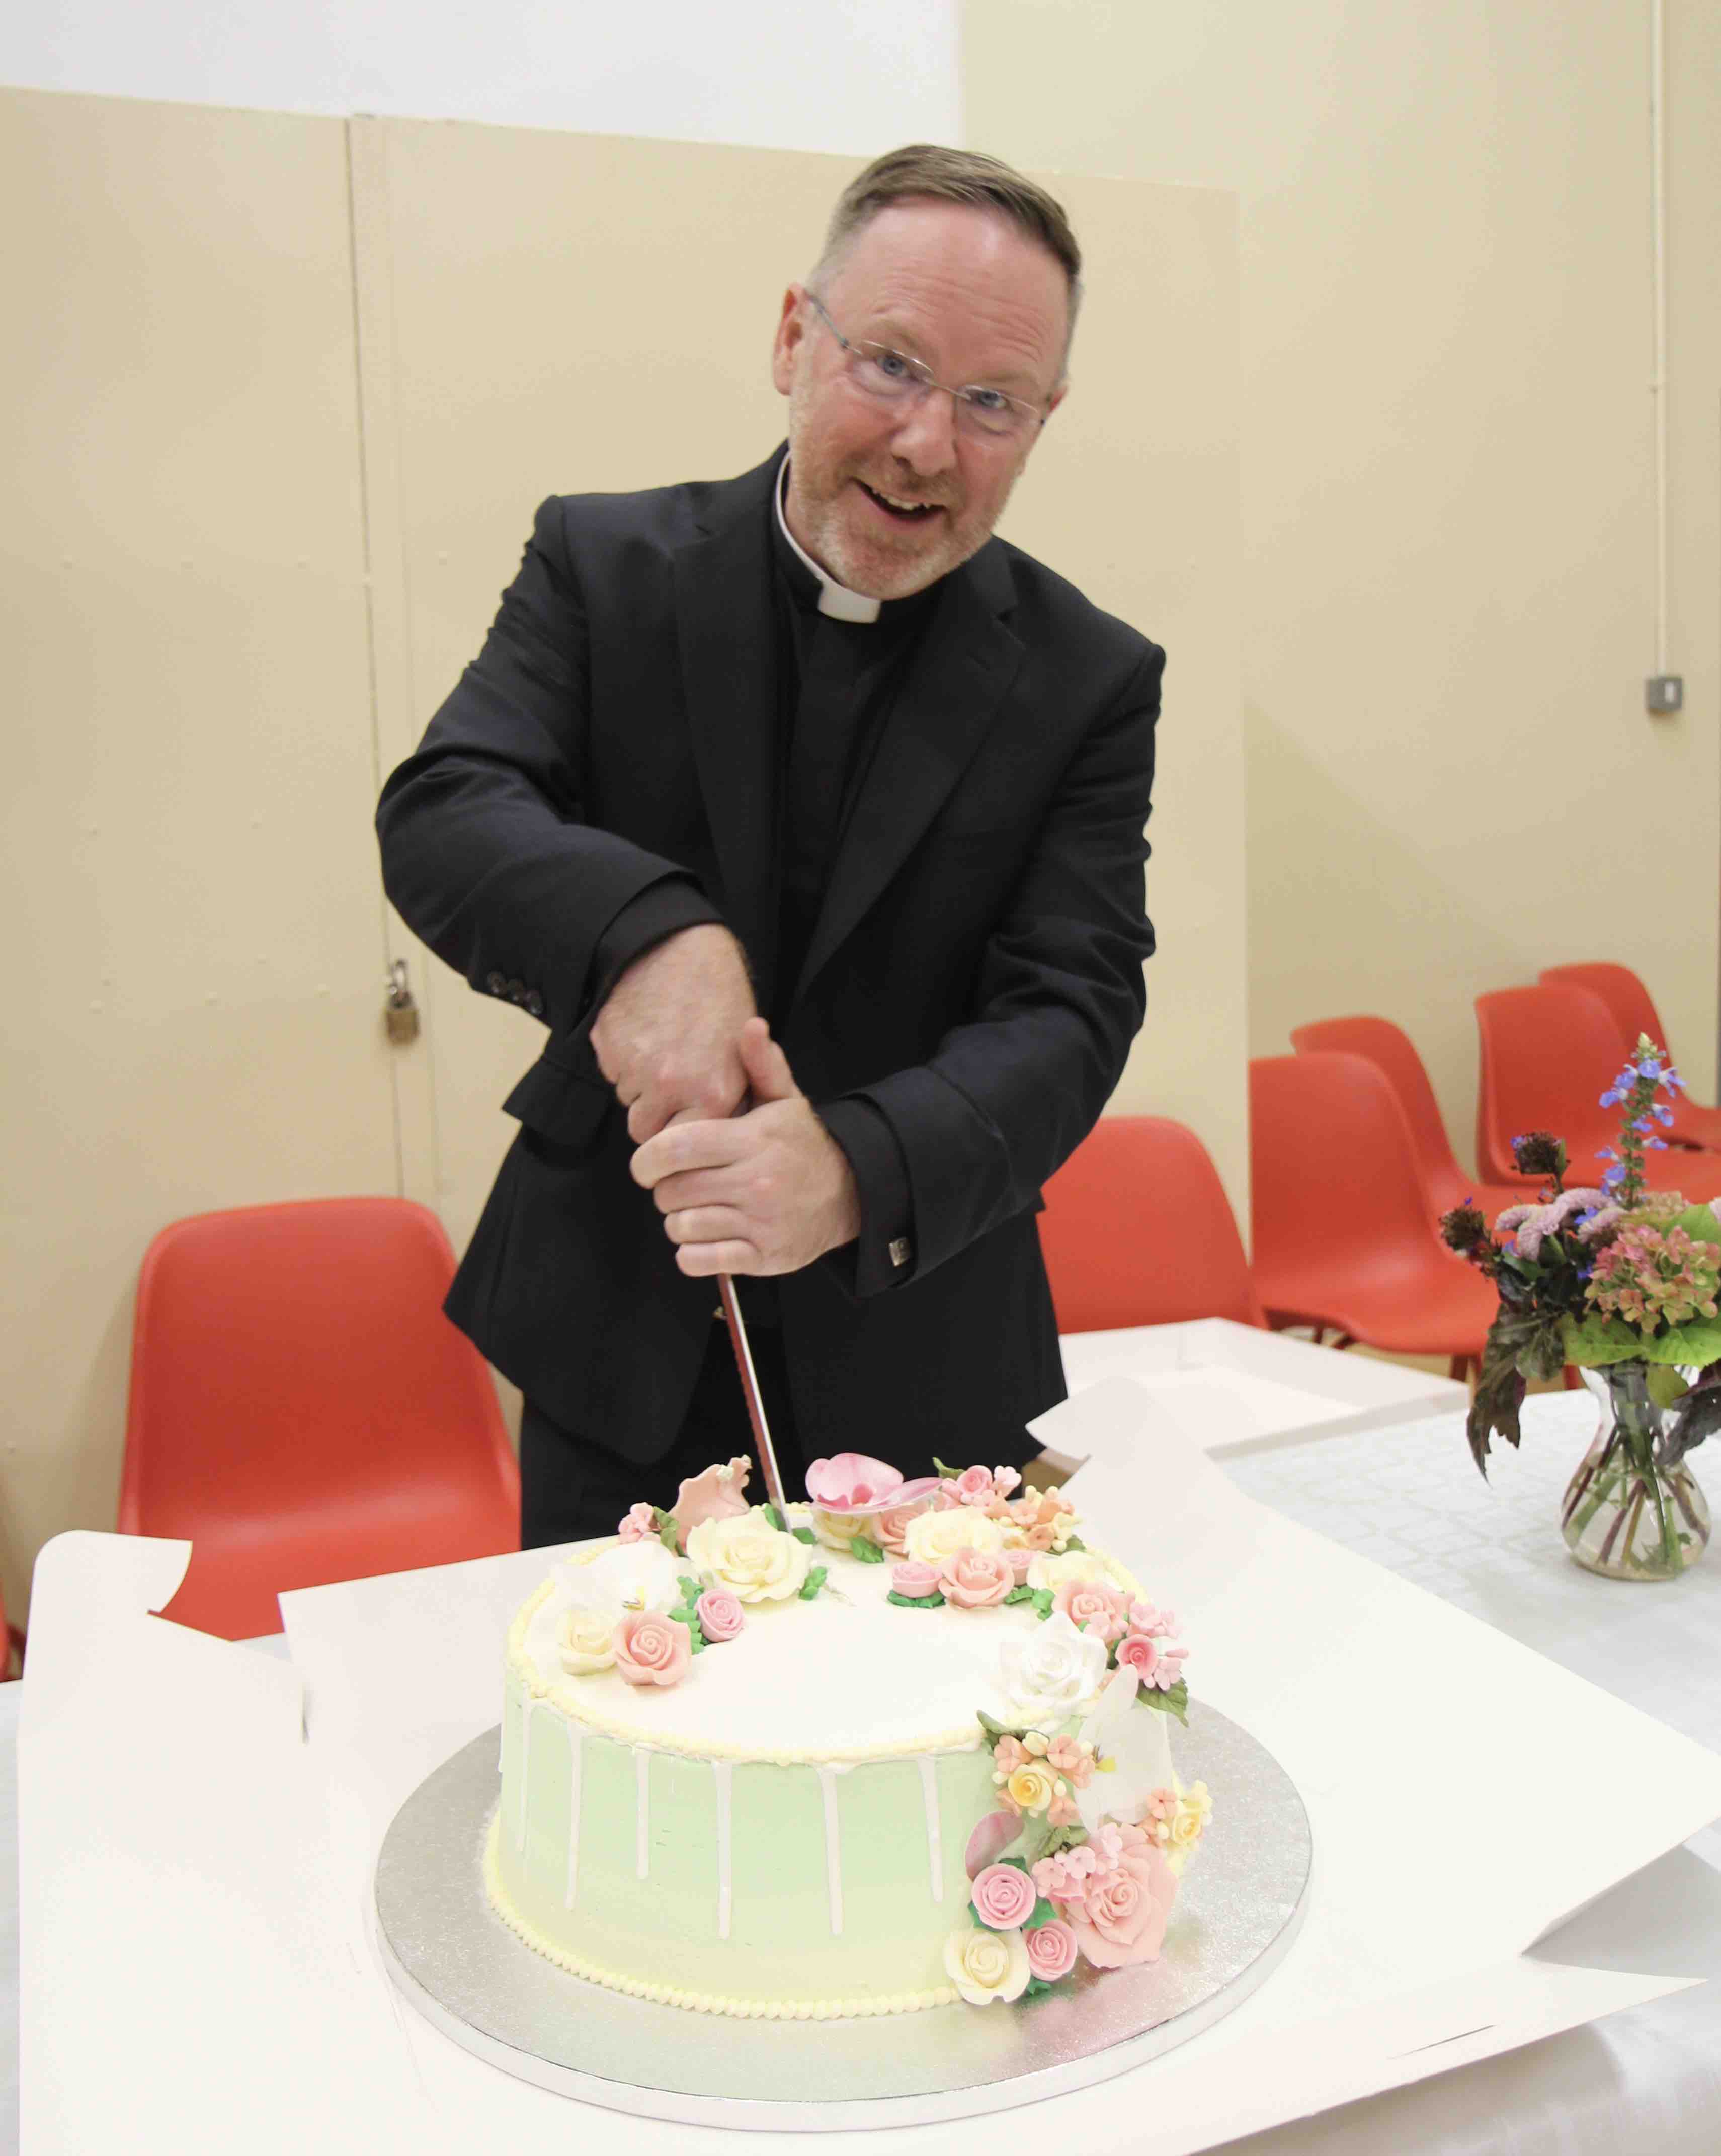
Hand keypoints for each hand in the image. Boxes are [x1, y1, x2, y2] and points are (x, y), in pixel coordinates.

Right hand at [590, 924, 755, 1143]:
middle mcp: (672, 1087)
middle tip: (667, 1084)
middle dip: (653, 1114)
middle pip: (645, 1130)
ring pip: (627, 1099)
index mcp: (713, 1094)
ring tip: (660, 1047)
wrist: (679, 950)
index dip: (678, 1135)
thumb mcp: (740, 1056)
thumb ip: (723, 1101)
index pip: (681, 1146)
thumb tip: (711, 1141)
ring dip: (638, 1084)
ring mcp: (636, 1067)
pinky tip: (643, 1032)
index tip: (679, 1124)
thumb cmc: (718, 1000)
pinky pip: (611, 1070)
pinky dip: (622, 1059)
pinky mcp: (608, 1048)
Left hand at [630, 1019, 861, 1275]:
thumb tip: (750, 1027)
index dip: (646, 1159)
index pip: (675, 1149)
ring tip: (696, 1209)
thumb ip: (761, 1065)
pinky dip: (691, 1252)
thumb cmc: (804, 1144)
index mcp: (753, 1140)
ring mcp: (761, 1222)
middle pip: (673, 1191)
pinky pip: (698, 1261)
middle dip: (664, 1190)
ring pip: (682, 1227)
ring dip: (679, 1221)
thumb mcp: (785, 1100)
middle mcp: (756, 1182)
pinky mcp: (763, 1257)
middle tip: (678, 1186)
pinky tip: (704, 1237)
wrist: (851, 1192)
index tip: (645, 1165)